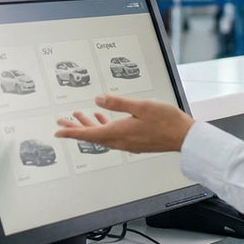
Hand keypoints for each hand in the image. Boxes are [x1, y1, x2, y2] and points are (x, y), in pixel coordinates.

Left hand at [55, 94, 193, 153]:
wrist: (184, 137)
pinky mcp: (134, 141)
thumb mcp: (141, 106)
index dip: (72, 132)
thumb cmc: (167, 121)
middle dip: (75, 128)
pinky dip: (103, 127)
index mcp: (119, 132)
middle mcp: (121, 141)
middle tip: (62, 123)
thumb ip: (118, 103)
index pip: (89, 134)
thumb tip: (98, 100)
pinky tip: (102, 118)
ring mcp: (128, 142)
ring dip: (88, 126)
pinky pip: (112, 135)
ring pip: (101, 135)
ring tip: (78, 117)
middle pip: (92, 136)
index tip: (58, 132)